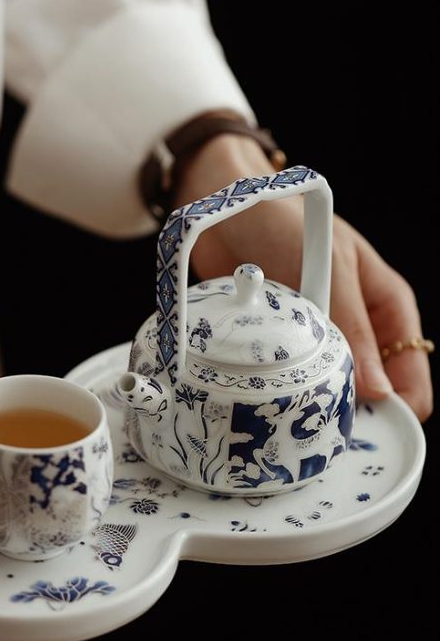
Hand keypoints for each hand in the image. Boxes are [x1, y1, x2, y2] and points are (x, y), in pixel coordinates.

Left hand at [172, 134, 432, 421]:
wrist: (228, 209)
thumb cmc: (286, 223)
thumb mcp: (330, 271)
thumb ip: (353, 329)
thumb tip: (377, 391)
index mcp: (386, 307)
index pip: (411, 371)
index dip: (400, 406)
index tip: (373, 429)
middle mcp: (358, 327)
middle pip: (374, 390)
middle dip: (357, 414)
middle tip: (332, 430)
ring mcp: (319, 337)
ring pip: (332, 389)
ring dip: (318, 403)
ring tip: (300, 416)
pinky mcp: (282, 344)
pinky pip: (291, 379)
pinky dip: (285, 391)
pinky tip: (272, 399)